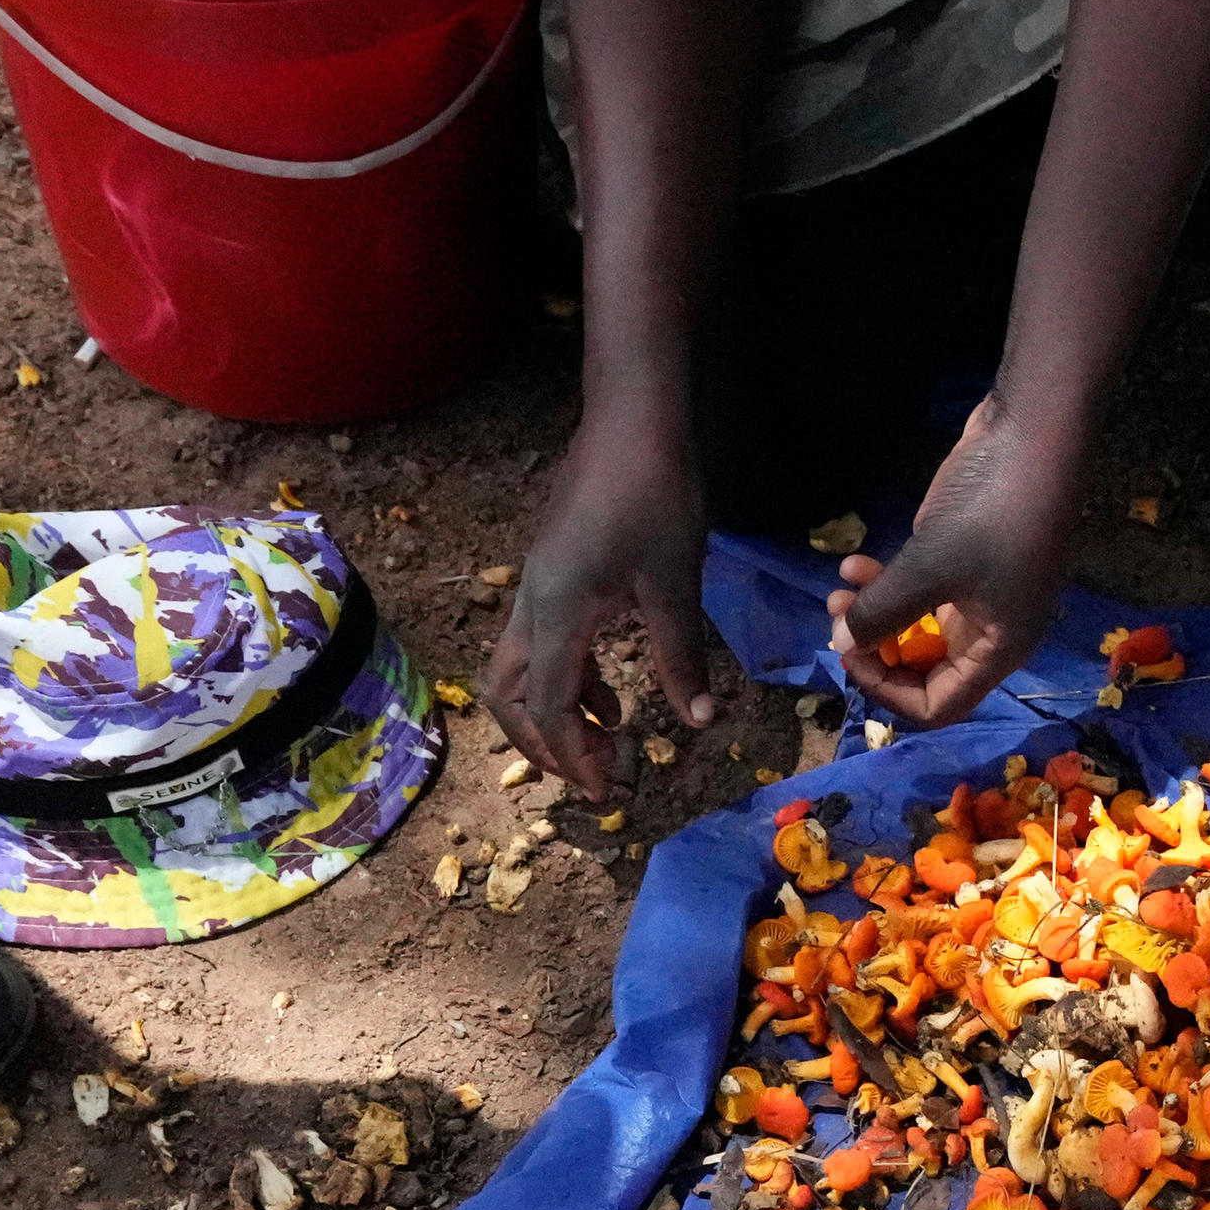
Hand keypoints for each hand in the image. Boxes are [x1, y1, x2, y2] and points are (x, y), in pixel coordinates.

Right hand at [486, 420, 718, 804]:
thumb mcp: (675, 581)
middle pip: (510, 694)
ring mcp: (536, 585)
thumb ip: (680, 655)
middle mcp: (532, 604)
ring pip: (520, 668)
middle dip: (543, 743)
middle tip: (592, 774)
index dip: (572, 757)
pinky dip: (568, 677)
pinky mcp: (551, 570)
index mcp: (557, 613)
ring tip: (609, 736)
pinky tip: (611, 689)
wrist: (630, 417)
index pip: (549, 707)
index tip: (604, 792)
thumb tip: (700, 723)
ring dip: (554, 711)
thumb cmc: (655, 493)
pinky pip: (542, 641)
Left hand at [829, 395, 1073, 731]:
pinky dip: (888, 585)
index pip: (937, 706)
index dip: (888, 692)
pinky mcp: (966, 562)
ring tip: (838, 589)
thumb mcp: (928, 568)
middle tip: (836, 618)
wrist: (1033, 435)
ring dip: (875, 614)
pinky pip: (920, 593)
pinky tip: (856, 562)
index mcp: (995, 652)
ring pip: (916, 630)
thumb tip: (843, 644)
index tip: (851, 653)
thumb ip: (882, 614)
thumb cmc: (991, 512)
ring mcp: (978, 597)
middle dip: (875, 650)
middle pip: (924, 672)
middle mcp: (989, 635)